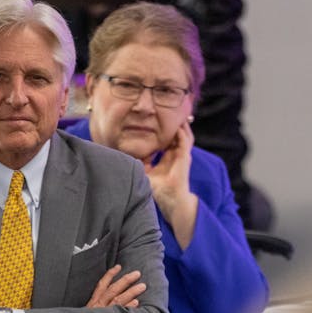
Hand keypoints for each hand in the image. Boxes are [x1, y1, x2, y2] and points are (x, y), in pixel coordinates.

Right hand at [87, 265, 146, 307]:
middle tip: (137, 274)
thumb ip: (98, 305)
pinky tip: (136, 303)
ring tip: (142, 287)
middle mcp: (98, 307)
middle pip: (113, 290)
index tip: (119, 267)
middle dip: (125, 280)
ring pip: (118, 300)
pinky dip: (128, 308)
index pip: (102, 285)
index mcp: (93, 303)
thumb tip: (111, 297)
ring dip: (131, 292)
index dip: (110, 275)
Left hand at [144, 120, 198, 248]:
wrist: (170, 200)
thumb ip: (139, 163)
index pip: (166, 142)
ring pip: (184, 136)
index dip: (161, 133)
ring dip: (181, 125)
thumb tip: (126, 156)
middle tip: (166, 112)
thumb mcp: (145, 172)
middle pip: (176, 136)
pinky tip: (177, 125)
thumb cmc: (158, 189)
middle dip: (173, 125)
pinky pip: (185, 141)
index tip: (154, 122)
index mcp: (167, 159)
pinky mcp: (185, 157)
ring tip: (176, 115)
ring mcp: (182, 156)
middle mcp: (176, 156)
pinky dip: (181, 132)